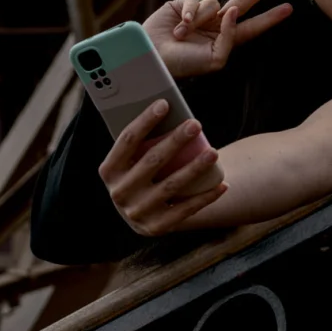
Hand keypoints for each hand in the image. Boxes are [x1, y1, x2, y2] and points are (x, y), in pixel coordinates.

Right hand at [98, 100, 227, 236]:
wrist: (141, 213)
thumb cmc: (141, 172)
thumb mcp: (132, 160)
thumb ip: (143, 140)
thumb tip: (168, 107)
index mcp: (109, 170)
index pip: (127, 140)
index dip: (145, 121)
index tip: (164, 103)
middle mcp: (119, 193)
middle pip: (152, 160)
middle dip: (175, 141)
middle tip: (196, 124)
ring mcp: (137, 212)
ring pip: (171, 185)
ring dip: (194, 168)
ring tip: (213, 152)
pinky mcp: (156, 227)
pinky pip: (185, 210)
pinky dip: (205, 197)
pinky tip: (222, 184)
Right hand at [142, 0, 292, 77]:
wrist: (152, 58)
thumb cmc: (184, 65)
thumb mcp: (214, 59)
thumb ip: (230, 37)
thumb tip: (234, 11)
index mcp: (225, 40)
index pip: (252, 27)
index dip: (269, 18)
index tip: (289, 8)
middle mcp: (215, 25)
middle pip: (242, 3)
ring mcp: (200, 14)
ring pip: (214, 3)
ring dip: (200, 19)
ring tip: (183, 35)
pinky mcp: (183, 4)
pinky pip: (195, 1)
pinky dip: (189, 13)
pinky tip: (179, 26)